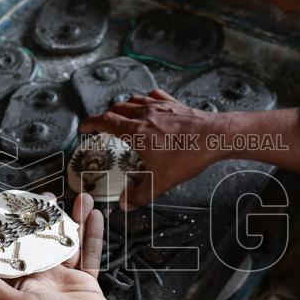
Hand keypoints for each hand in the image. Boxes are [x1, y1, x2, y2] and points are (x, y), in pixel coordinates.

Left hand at [0, 193, 115, 299]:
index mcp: (21, 281)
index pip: (13, 248)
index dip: (12, 226)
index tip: (13, 205)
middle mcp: (41, 277)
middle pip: (41, 240)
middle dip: (45, 218)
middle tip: (46, 196)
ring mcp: (64, 278)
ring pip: (68, 242)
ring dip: (72, 220)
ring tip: (79, 197)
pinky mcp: (85, 282)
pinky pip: (89, 253)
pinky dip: (92, 234)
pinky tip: (95, 215)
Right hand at [80, 90, 224, 209]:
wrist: (215, 136)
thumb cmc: (188, 155)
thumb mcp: (161, 181)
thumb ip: (140, 195)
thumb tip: (126, 204)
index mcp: (135, 132)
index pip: (104, 121)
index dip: (90, 123)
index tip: (84, 127)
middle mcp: (144, 114)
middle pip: (117, 109)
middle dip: (106, 117)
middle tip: (103, 126)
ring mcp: (160, 106)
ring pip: (133, 100)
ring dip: (124, 107)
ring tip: (123, 116)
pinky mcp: (174, 104)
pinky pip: (154, 95)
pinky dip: (146, 99)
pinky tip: (149, 104)